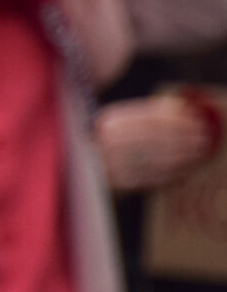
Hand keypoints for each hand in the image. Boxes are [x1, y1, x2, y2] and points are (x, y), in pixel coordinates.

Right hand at [97, 92, 219, 192]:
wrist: (87, 166)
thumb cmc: (111, 140)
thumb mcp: (122, 121)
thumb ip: (151, 113)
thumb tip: (183, 108)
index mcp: (110, 121)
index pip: (150, 119)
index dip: (177, 120)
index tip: (197, 120)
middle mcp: (110, 142)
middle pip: (157, 139)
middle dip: (185, 138)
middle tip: (204, 137)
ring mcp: (116, 164)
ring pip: (159, 159)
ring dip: (184, 156)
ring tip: (200, 151)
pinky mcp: (124, 183)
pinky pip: (156, 177)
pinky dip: (175, 172)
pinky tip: (187, 167)